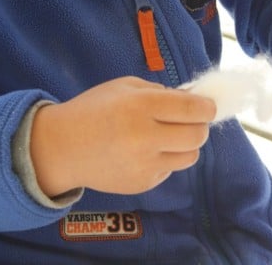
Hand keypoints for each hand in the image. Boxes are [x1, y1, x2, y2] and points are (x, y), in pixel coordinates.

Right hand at [30, 76, 215, 197]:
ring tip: (168, 135)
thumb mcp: (125, 87)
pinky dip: (166, 158)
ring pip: (190, 156)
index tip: (209, 105)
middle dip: (200, 125)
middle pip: (197, 135)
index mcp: (141, 106)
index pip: (192, 109)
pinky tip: (146, 151)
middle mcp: (146, 137)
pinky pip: (170, 169)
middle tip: (190, 119)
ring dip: (186, 143)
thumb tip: (192, 99)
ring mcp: (145, 164)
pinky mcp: (143, 184)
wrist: (62, 147)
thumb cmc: (94, 108)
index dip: (207, 107)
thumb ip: (160, 92)